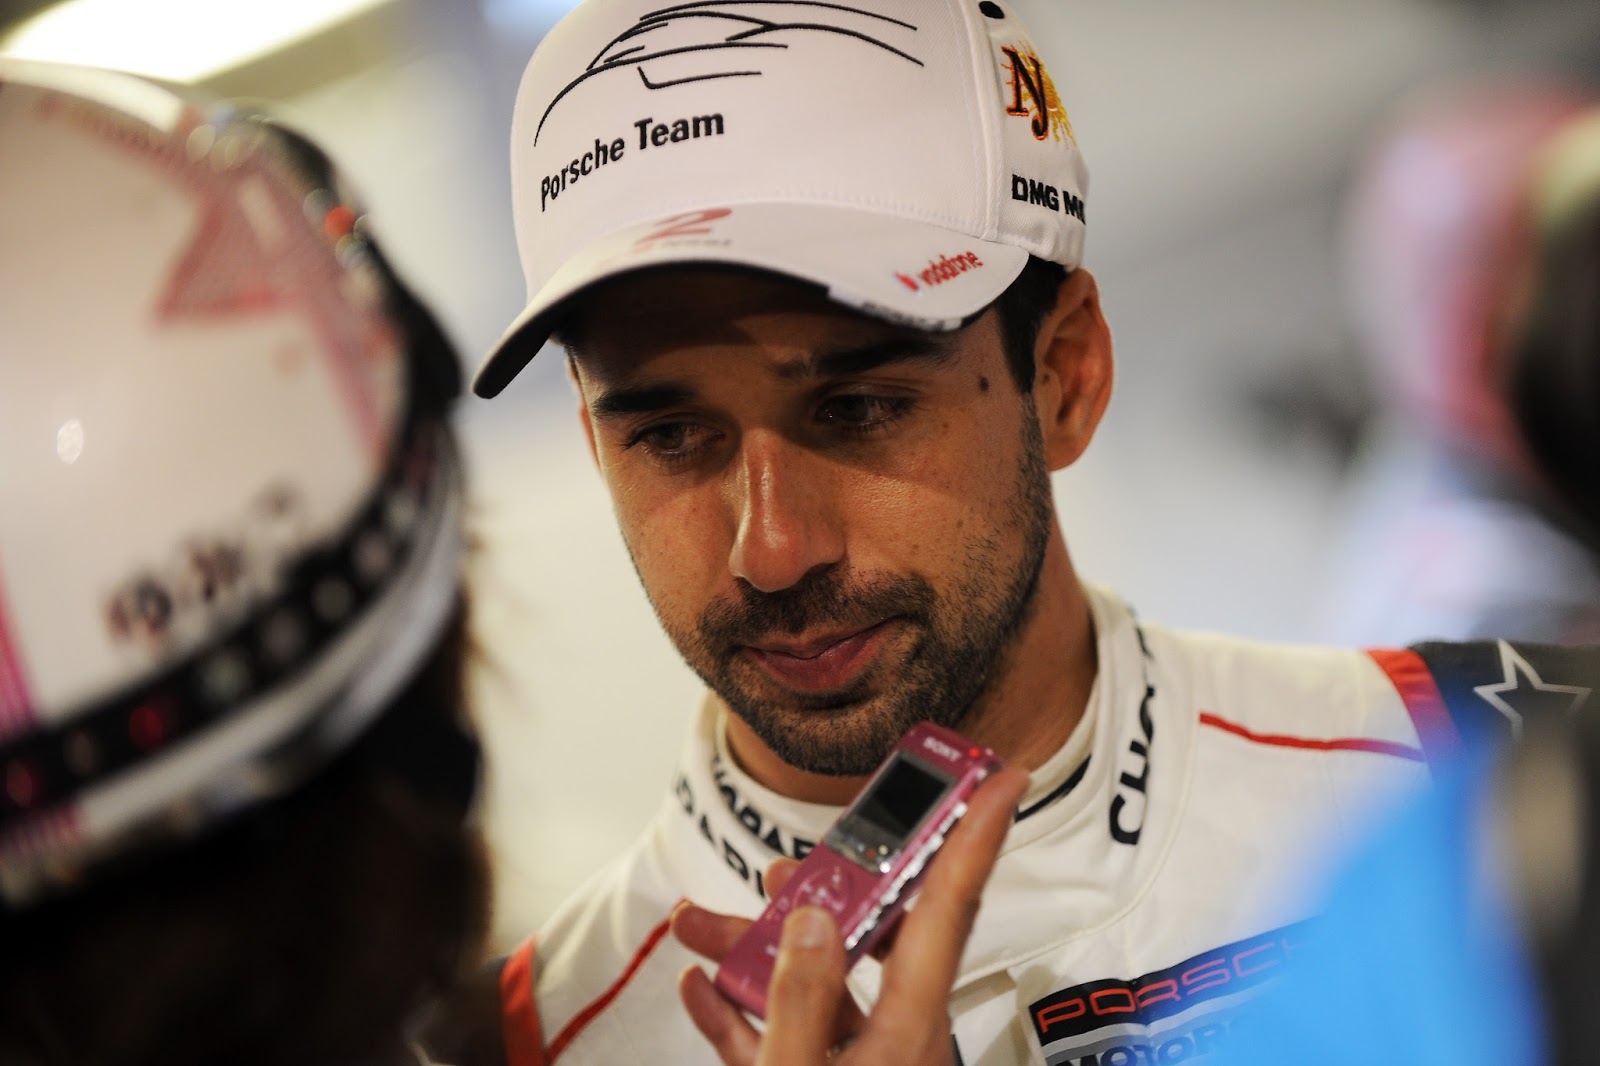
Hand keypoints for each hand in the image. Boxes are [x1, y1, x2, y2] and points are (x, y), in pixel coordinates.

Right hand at [673, 767, 1027, 1064]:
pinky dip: (744, 1006)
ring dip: (753, 951)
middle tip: (781, 864)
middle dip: (814, 890)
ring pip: (813, 981)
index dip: (976, 834)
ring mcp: (860, 1060)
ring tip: (699, 928)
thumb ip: (800, 1002)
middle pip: (866, 933)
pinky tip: (705, 988)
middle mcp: (896, 1037)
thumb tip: (809, 921)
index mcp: (909, 1031)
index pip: (947, 907)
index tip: (1000, 777)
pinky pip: (787, 1029)